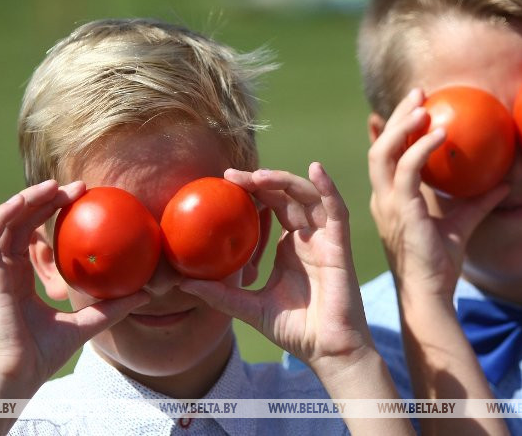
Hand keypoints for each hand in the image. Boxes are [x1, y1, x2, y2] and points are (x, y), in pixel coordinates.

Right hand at [0, 180, 149, 395]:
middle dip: (46, 199)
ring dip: (28, 200)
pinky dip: (4, 215)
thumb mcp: (88, 323)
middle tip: (78, 186)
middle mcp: (6, 272)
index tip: (83, 199)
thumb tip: (147, 293)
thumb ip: (112, 307)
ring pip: (5, 223)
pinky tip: (26, 200)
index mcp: (22, 279)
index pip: (34, 236)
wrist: (19, 376)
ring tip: (55, 185)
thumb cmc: (44, 354)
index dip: (54, 214)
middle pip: (21, 223)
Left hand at [178, 163, 369, 372]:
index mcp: (289, 247)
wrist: (325, 351)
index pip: (271, 208)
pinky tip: (315, 169)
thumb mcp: (249, 308)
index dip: (250, 192)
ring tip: (258, 176)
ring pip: (308, 196)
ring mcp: (325, 239)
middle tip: (231, 176)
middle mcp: (308, 237)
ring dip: (284, 181)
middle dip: (260, 181)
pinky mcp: (340, 246)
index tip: (223, 183)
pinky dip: (328, 188)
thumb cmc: (294, 331)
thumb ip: (221, 294)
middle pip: (286, 196)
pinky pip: (336, 211)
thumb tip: (182, 284)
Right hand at [368, 89, 509, 299]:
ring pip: (383, 152)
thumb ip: (479, 201)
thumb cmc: (440, 265)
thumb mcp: (461, 224)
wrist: (429, 295)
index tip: (415, 106)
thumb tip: (508, 182)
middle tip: (419, 93)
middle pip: (379, 146)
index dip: (394, 128)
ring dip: (401, 125)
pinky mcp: (401, 210)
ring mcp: (388, 204)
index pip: (386, 156)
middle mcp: (383, 198)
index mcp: (390, 200)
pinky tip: (442, 133)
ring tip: (423, 105)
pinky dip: (422, 147)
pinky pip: (408, 169)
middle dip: (396, 116)